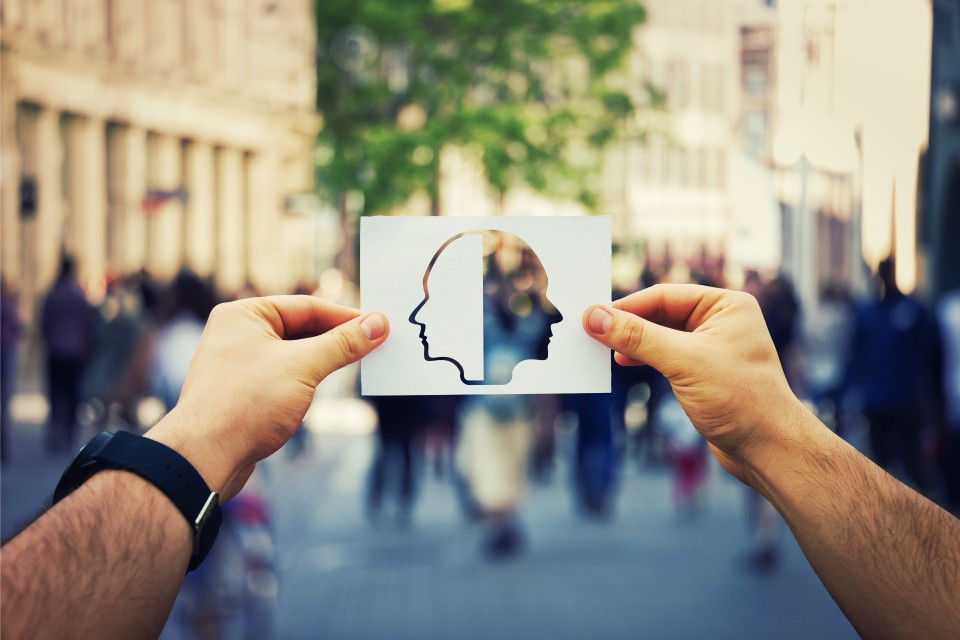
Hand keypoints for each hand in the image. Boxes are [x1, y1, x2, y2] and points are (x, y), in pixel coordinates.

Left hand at [146, 296, 388, 499]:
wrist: (203, 457)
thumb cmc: (246, 404)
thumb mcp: (303, 367)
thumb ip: (343, 344)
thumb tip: (378, 324)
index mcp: (244, 315)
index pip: (306, 307)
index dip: (345, 316)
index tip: (378, 325)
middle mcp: (237, 334)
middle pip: (300, 329)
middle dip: (336, 339)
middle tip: (375, 344)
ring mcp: (238, 365)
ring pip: (293, 355)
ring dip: (323, 360)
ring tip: (357, 365)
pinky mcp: (242, 393)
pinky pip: (283, 377)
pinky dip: (307, 380)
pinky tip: (324, 389)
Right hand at [583, 284, 805, 485]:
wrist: (769, 449)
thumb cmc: (741, 399)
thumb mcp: (683, 361)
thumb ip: (637, 337)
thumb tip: (595, 318)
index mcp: (726, 305)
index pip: (664, 295)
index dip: (627, 306)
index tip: (593, 316)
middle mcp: (721, 322)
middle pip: (660, 314)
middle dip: (628, 324)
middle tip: (592, 333)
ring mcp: (712, 348)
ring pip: (661, 336)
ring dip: (633, 342)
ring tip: (605, 351)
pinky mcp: (704, 373)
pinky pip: (666, 356)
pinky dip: (644, 358)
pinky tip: (625, 363)